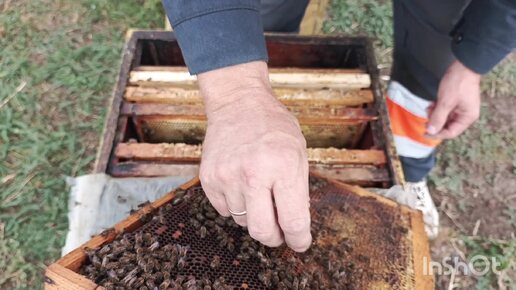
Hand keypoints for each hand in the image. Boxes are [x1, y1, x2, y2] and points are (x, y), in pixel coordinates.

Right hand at [197, 61, 311, 251]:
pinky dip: (236, 205)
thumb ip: (298, 191)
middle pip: (262, 232)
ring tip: (258, 191)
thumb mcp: (298, 153)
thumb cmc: (274, 127)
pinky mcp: (209, 179)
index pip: (293, 221)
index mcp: (283, 166)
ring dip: (254, 215)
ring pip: (243, 222)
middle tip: (280, 232)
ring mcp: (227, 176)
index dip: (299, 239)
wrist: (238, 103)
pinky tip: (241, 185)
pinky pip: (224, 211)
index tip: (300, 243)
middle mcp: (253, 173)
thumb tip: (294, 227)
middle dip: (275, 238)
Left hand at [426, 60, 480, 138]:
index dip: (437, 134)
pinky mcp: (456, 102)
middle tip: (427, 114)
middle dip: (435, 122)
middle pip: (447, 126)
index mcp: (467, 117)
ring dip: (435, 114)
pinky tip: (432, 103)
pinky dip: (437, 108)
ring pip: (444, 118)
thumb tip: (431, 131)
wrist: (463, 66)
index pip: (451, 133)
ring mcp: (461, 108)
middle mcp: (466, 115)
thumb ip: (438, 118)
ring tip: (429, 107)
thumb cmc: (457, 84)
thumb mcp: (445, 102)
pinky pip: (445, 110)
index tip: (424, 133)